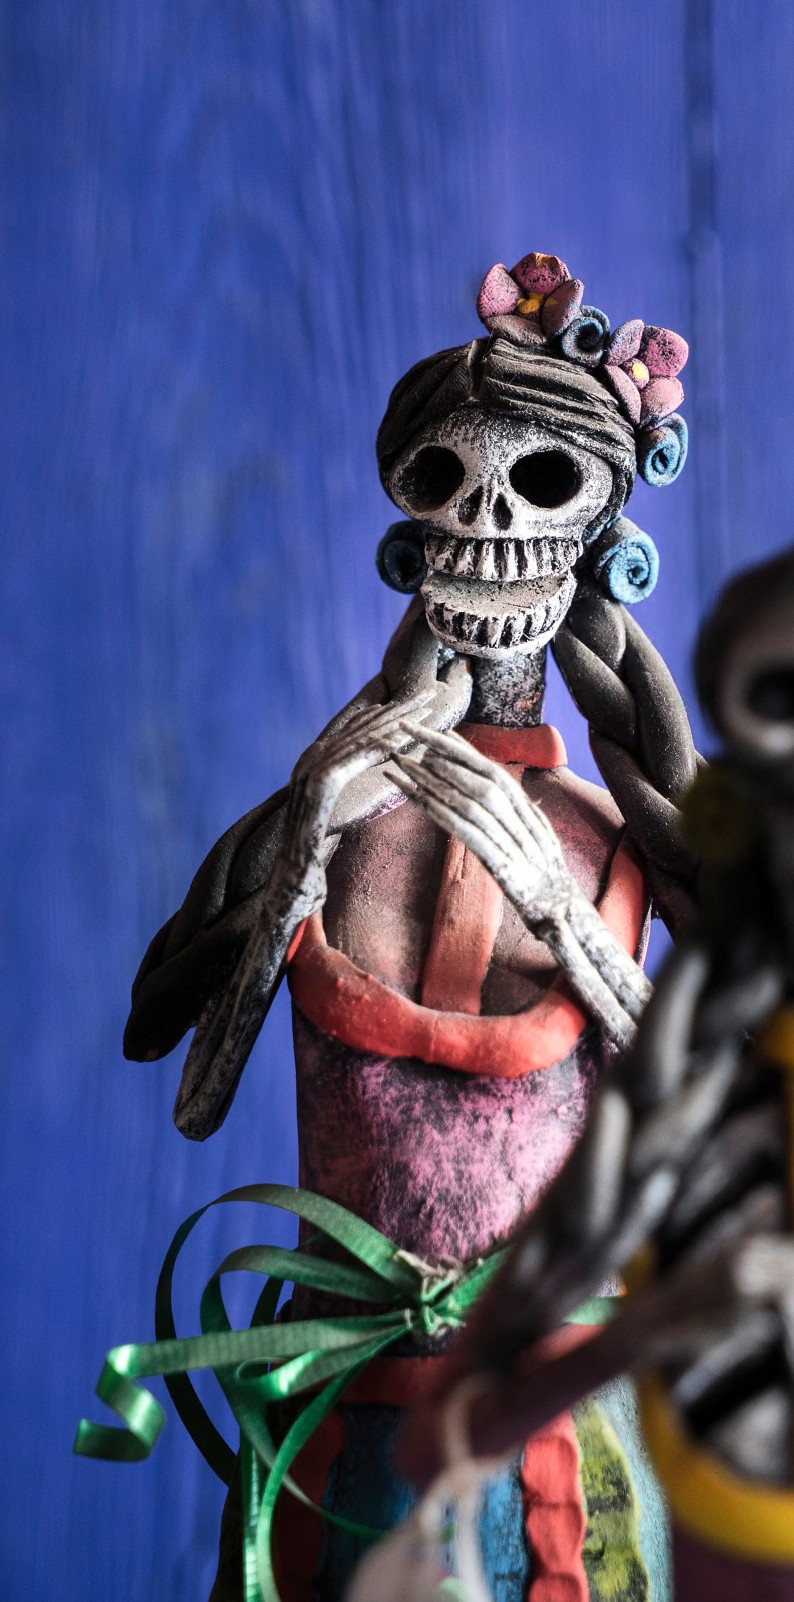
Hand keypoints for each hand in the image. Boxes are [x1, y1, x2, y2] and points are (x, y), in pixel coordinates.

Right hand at [272, 692, 436, 917]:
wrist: (289, 883)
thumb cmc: (314, 858)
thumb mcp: (332, 818)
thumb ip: (343, 796)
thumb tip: (366, 785)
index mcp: (314, 764)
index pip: (356, 731)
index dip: (387, 716)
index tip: (415, 705)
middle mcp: (310, 761)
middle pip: (361, 727)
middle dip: (397, 710)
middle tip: (428, 694)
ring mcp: (312, 771)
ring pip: (362, 737)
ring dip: (396, 720)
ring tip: (425, 709)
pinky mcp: (320, 786)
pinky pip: (356, 759)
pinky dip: (382, 745)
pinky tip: (406, 737)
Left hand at [386, 723, 574, 931]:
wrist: (565, 911)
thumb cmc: (546, 878)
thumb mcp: (536, 837)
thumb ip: (518, 814)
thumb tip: (502, 792)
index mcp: (525, 809)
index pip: (489, 769)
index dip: (461, 749)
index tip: (435, 732)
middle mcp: (519, 817)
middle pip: (474, 775)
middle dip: (438, 750)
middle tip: (407, 733)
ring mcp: (509, 839)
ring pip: (465, 798)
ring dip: (430, 777)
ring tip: (401, 762)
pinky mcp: (498, 863)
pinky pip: (462, 831)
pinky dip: (437, 811)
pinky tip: (414, 798)